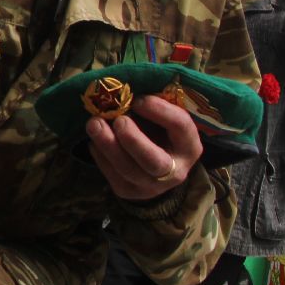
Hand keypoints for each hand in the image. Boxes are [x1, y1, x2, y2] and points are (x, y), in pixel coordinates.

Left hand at [87, 94, 203, 201]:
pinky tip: (94, 140)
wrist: (156, 171)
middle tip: (119, 120)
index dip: (161, 112)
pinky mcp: (128, 192)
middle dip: (134, 140)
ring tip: (94, 123)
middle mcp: (175, 171)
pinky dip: (100, 155)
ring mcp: (151, 186)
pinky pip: (111, 175)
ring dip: (108, 145)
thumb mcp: (164, 120)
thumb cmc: (159, 134)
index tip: (139, 100)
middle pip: (154, 161)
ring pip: (127, 169)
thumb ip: (151, 107)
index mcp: (189, 147)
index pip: (181, 128)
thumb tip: (124, 92)